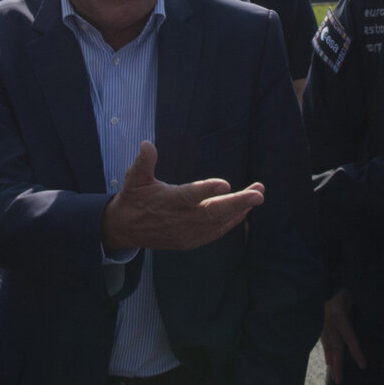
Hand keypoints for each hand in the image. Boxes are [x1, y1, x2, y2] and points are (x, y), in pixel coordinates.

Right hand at [101, 141, 263, 253]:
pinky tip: (245, 210)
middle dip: (238, 203)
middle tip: (258, 194)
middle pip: (213, 212)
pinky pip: (216, 232)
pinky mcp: (192, 241)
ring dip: (240, 209)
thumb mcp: (133, 178)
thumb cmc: (133, 198)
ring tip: (257, 194)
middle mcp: (181, 219)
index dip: (207, 189)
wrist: (125, 230)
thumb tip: (147, 144)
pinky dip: (231, 222)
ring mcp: (188, 233)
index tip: (224, 183)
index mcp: (168, 201)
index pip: (190, 195)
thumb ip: (143, 162)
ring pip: (219, 222)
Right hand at [320, 289, 365, 384]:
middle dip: (338, 366)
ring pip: (328, 348)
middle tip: (339, 381)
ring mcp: (323, 328)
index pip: (350, 339)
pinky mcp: (319, 327)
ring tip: (334, 376)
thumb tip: (359, 314)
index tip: (362, 366)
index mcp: (339, 319)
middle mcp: (330, 326)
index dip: (356, 353)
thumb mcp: (347, 297)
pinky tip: (328, 362)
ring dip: (332, 363)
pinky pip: (324, 343)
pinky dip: (327, 353)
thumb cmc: (337, 291)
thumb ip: (352, 307)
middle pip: (336, 349)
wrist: (317, 287)